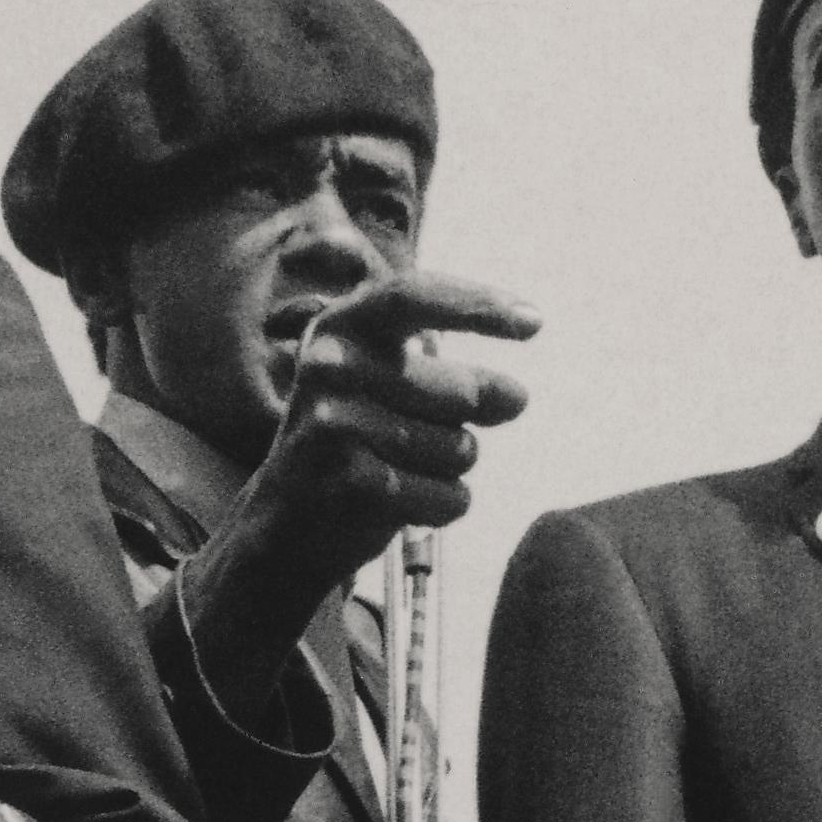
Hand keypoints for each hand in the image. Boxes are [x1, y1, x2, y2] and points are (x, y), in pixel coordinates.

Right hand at [192, 269, 546, 668]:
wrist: (287, 523)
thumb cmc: (355, 443)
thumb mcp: (391, 389)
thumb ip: (454, 382)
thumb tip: (513, 396)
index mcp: (341, 326)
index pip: (415, 298)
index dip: (478, 305)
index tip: (534, 322)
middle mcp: (330, 366)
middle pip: (462, 393)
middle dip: (474, 420)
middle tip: (436, 433)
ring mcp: (336, 423)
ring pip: (460, 450)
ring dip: (451, 469)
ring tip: (400, 468)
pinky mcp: (353, 482)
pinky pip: (448, 496)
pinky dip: (443, 507)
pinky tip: (401, 503)